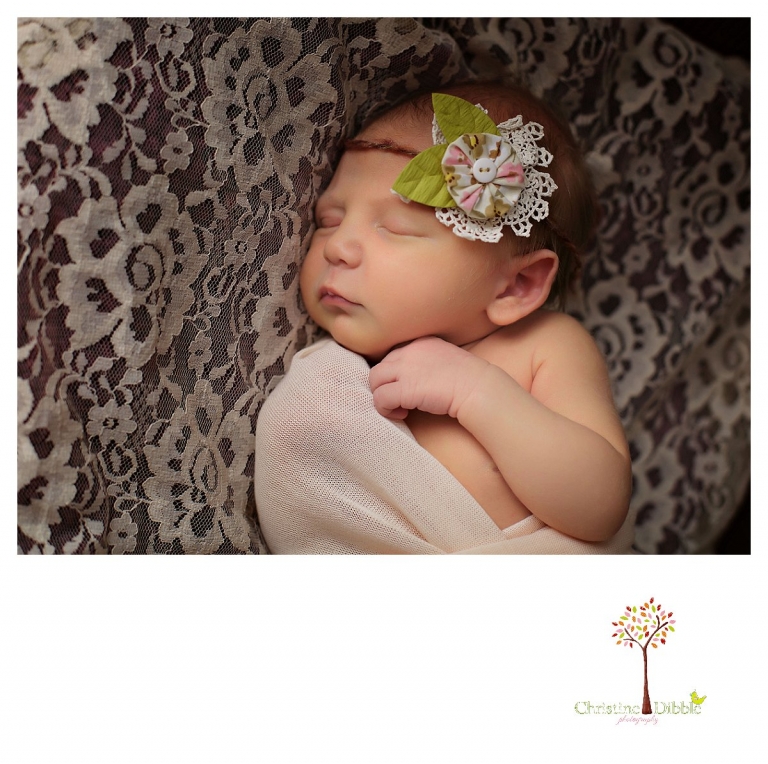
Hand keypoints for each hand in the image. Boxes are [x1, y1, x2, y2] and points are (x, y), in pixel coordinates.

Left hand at [368, 336, 490, 418]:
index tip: (405, 386)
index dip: (394, 374)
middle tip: (399, 400)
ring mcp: (405, 369)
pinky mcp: (404, 388)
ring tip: (399, 408)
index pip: (393, 355)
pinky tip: (402, 414)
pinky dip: (386, 409)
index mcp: (420, 342)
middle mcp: (409, 351)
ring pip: (374, 380)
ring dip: (382, 396)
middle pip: (380, 367)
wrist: (478, 388)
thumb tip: (416, 378)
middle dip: (385, 385)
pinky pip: (380, 398)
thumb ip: (427, 362)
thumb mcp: (446, 359)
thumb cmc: (469, 379)